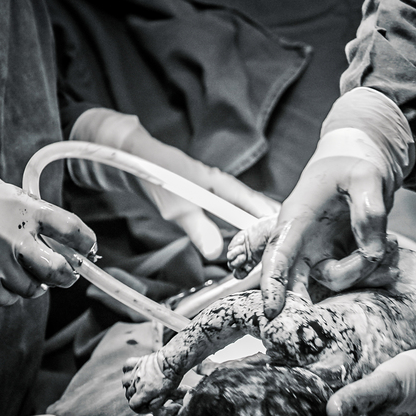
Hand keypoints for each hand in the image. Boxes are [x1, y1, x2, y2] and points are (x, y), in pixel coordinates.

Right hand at [0, 154, 95, 305]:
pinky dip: (9, 293)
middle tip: (68, 274)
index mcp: (23, 207)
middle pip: (58, 270)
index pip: (70, 228)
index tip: (88, 248)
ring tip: (26, 273)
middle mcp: (13, 235)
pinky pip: (6, 297)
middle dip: (68, 274)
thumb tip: (51, 235)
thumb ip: (26, 212)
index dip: (85, 242)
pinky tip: (2, 279)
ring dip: (34, 284)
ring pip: (31, 288)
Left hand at [72, 108, 278, 258]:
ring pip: (238, 218)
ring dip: (249, 235)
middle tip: (278, 254)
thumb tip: (217, 254)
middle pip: (252, 213)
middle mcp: (222, 189)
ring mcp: (211, 196)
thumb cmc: (155, 176)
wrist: (129, 160)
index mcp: (224, 184)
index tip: (285, 242)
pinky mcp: (199, 204)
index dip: (271, 224)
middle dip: (265, 232)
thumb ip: (199, 229)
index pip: (256, 205)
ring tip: (262, 256)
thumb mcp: (178, 208)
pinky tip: (234, 247)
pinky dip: (232, 235)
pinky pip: (223, 221)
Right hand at [259, 86, 415, 318]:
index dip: (272, 284)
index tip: (272, 310)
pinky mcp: (339, 262)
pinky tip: (391, 247)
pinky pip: (356, 279)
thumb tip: (371, 249)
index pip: (278, 254)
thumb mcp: (367, 176)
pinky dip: (377, 270)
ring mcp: (320, 255)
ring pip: (337, 281)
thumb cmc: (353, 166)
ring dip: (366, 270)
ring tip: (390, 241)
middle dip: (305, 303)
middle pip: (295, 282)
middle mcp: (303, 242)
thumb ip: (369, 209)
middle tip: (317, 322)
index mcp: (296, 218)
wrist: (359, 168)